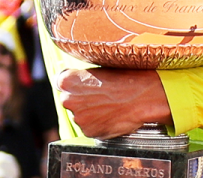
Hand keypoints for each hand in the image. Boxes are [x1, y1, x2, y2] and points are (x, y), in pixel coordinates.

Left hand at [57, 68, 171, 138]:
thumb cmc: (123, 79)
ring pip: (80, 116)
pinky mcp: (88, 131)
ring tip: (107, 106)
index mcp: (66, 81)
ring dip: (89, 114)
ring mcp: (78, 117)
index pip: (60, 84)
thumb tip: (75, 83)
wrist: (141, 96)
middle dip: (80, 101)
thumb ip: (80, 79)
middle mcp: (68, 99)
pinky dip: (97, 124)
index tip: (81, 87)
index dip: (73, 86)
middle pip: (69, 101)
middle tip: (99, 98)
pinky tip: (110, 116)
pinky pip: (90, 128)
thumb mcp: (97, 70)